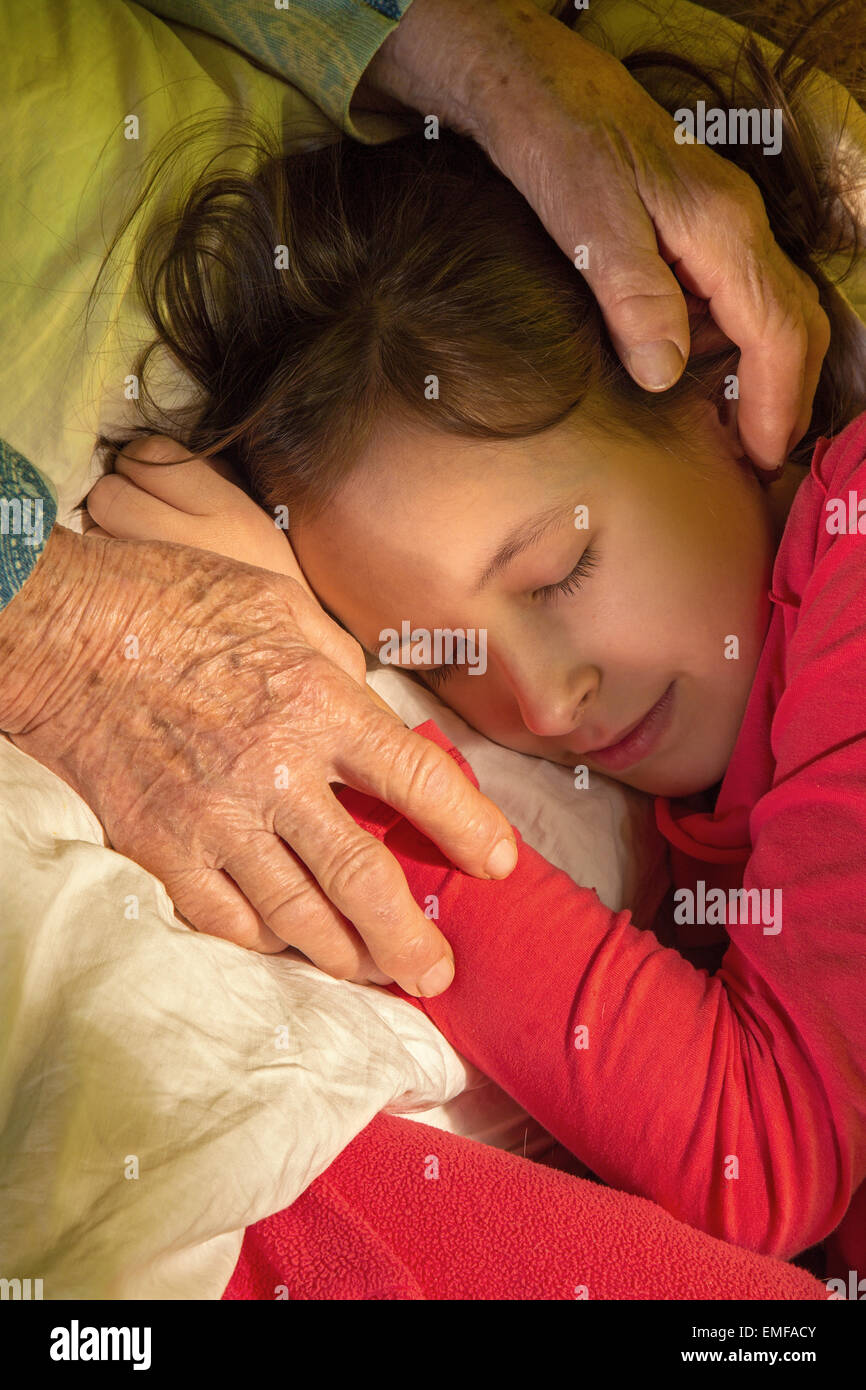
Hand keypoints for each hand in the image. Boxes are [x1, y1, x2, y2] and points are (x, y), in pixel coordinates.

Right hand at [0, 503, 516, 995]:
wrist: (68, 632)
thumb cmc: (177, 603)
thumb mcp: (283, 607)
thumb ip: (336, 670)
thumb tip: (370, 716)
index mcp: (317, 703)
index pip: (419, 780)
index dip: (470, 827)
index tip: (498, 862)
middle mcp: (274, 773)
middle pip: (363, 878)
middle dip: (409, 938)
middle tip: (436, 973)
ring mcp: (214, 820)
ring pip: (297, 915)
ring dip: (345, 955)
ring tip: (374, 972)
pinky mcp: (160, 848)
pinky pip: (225, 919)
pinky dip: (265, 939)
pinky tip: (288, 944)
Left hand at [360, 0, 829, 470]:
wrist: (539, 88)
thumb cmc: (560, 148)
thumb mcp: (589, 227)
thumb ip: (635, 298)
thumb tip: (666, 375)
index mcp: (722, 230)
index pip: (777, 331)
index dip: (776, 402)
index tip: (760, 458)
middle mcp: (736, 229)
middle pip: (793, 324)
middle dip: (785, 396)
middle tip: (757, 461)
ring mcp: (719, 230)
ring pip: (770, 314)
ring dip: (763, 378)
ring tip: (734, 437)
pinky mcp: (696, 234)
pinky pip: (735, 302)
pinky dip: (732, 351)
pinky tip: (700, 385)